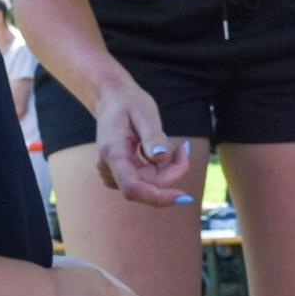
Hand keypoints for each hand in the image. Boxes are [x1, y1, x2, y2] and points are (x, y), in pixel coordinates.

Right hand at [92, 83, 191, 206]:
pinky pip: (147, 180)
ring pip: (150, 184)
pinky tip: (159, 148)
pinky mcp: (122, 175)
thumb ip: (153, 136)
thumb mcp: (144, 113)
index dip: (158, 197)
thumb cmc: (128, 103)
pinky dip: (160, 168)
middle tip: (184, 148)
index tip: (183, 197)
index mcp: (113, 153)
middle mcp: (110, 168)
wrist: (111, 99)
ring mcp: (114, 174)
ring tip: (167, 141)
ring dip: (167, 168)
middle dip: (172, 171)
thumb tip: (162, 156)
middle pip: (148, 185)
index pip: (133, 188)